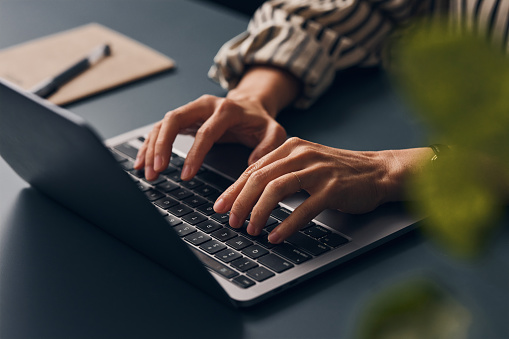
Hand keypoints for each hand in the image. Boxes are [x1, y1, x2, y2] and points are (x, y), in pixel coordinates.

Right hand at [134, 94, 286, 180]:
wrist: (251, 104)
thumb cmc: (260, 121)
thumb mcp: (274, 132)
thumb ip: (268, 146)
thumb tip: (253, 164)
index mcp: (226, 109)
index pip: (206, 132)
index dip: (194, 154)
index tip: (186, 175)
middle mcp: (205, 105)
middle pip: (175, 119)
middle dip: (162, 145)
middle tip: (157, 170)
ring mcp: (192, 110)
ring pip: (164, 123)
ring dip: (152, 147)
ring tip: (148, 172)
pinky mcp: (184, 118)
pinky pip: (161, 128)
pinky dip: (150, 144)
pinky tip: (143, 161)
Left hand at [213, 138, 432, 243]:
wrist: (376, 172)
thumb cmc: (338, 171)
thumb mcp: (305, 163)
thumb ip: (279, 172)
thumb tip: (247, 192)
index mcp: (290, 148)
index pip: (253, 169)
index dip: (233, 189)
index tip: (220, 206)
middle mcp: (301, 155)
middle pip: (259, 178)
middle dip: (240, 202)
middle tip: (231, 221)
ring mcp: (317, 171)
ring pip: (276, 190)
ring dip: (259, 212)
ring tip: (251, 229)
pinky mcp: (332, 189)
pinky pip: (303, 208)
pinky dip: (286, 224)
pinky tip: (276, 236)